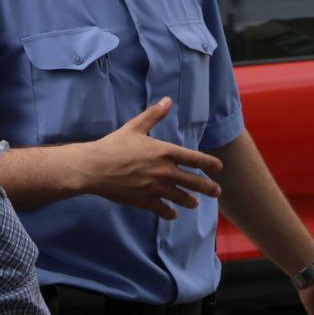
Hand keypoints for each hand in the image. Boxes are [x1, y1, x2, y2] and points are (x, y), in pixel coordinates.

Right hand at [76, 97, 223, 217]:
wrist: (94, 168)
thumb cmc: (114, 145)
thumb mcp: (135, 126)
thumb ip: (154, 114)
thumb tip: (167, 100)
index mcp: (165, 152)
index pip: (195, 159)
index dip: (210, 164)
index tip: (219, 167)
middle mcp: (165, 172)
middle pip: (194, 182)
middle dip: (208, 188)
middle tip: (217, 191)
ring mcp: (156, 188)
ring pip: (181, 198)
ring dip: (190, 201)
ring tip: (195, 203)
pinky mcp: (144, 201)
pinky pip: (163, 210)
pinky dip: (169, 213)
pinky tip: (173, 214)